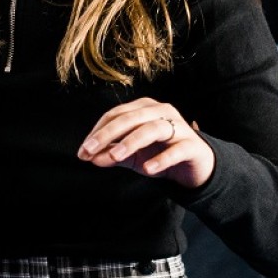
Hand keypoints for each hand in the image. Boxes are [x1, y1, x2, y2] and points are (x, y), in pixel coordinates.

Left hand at [77, 98, 215, 188]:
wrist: (194, 166)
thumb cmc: (160, 154)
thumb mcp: (133, 156)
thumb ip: (113, 155)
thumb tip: (91, 158)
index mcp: (143, 109)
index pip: (115, 115)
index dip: (97, 132)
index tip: (83, 152)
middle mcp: (161, 112)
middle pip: (130, 118)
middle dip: (107, 135)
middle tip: (90, 151)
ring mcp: (178, 127)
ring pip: (152, 129)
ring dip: (131, 142)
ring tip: (115, 157)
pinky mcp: (192, 145)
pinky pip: (176, 150)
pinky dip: (161, 159)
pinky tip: (148, 169)